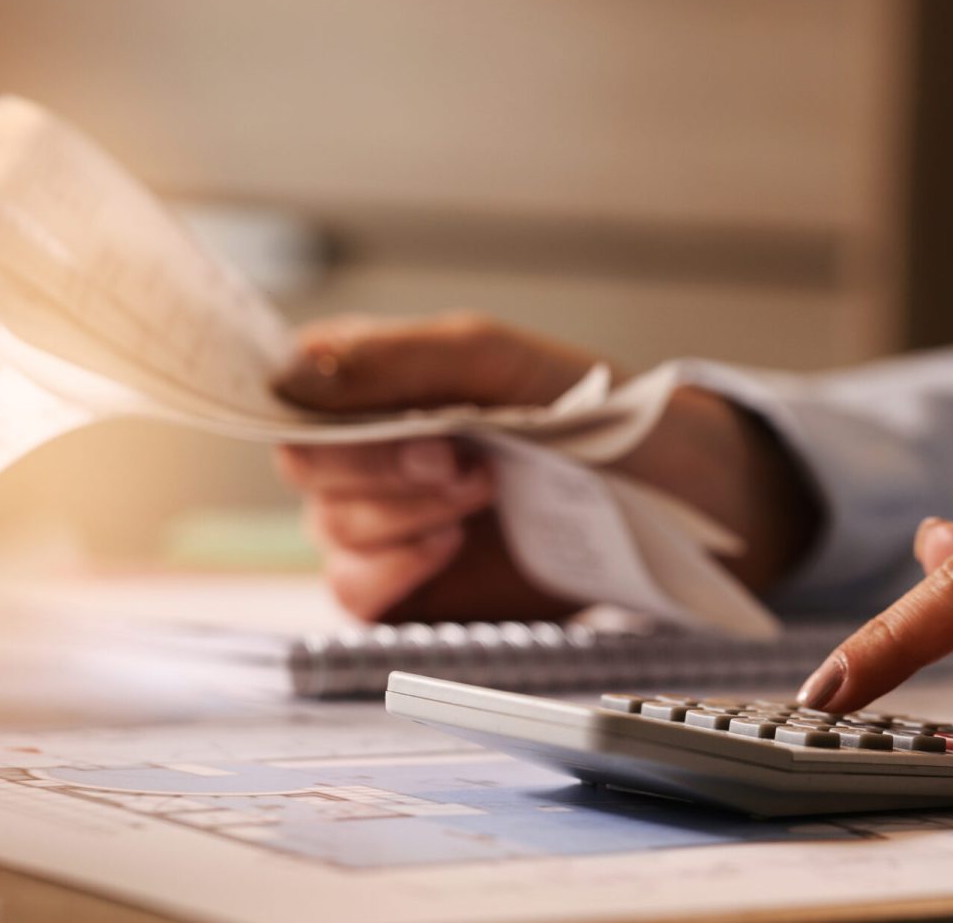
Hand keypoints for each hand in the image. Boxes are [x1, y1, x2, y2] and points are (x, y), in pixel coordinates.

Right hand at [273, 313, 816, 622]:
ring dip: (403, 515)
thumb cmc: (585, 411)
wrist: (664, 494)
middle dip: (382, 467)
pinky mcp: (407, 590)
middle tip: (463, 461)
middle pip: (304, 467)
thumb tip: (291, 370)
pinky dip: (394, 570)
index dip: (321, 413)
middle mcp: (364, 454)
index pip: (288, 392)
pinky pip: (355, 593)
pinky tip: (448, 545)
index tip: (394, 419)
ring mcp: (383, 524)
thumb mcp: (492, 360)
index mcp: (371, 383)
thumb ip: (392, 359)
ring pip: (330, 531)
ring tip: (480, 494)